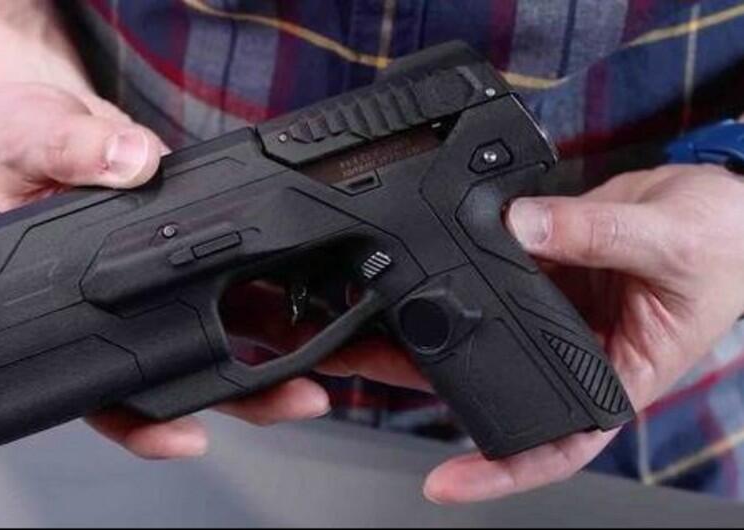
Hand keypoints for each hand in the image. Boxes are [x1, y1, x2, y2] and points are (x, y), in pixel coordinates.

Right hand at [0, 82, 340, 457]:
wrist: (48, 117)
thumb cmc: (19, 144)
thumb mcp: (32, 141)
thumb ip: (74, 150)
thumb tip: (129, 164)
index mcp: (73, 307)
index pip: (103, 387)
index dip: (143, 421)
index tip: (189, 437)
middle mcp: (128, 308)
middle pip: (187, 374)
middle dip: (250, 393)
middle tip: (301, 395)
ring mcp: (170, 281)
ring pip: (229, 333)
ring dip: (284, 350)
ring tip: (336, 354)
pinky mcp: (202, 248)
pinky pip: (248, 279)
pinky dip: (288, 292)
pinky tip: (323, 297)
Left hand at [322, 164, 743, 502]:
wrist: (722, 206)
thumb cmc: (722, 247)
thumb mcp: (670, 245)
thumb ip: (594, 235)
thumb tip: (521, 229)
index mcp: (617, 376)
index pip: (556, 445)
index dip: (499, 472)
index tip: (445, 482)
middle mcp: (577, 352)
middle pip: (498, 388)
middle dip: (433, 384)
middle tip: (371, 370)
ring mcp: (555, 314)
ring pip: (483, 333)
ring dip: (429, 331)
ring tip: (372, 327)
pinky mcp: (543, 273)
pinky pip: (493, 280)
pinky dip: (457, 275)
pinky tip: (421, 267)